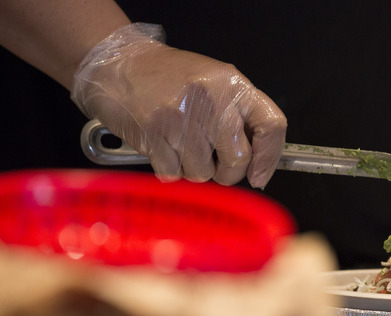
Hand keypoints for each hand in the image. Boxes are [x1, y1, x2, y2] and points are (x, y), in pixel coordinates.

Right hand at [71, 23, 285, 186]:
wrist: (118, 64)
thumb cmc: (170, 77)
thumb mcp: (215, 82)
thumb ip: (240, 115)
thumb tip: (259, 163)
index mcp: (233, 85)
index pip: (272, 125)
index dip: (270, 158)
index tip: (259, 175)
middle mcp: (212, 100)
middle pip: (238, 160)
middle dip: (227, 174)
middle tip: (216, 167)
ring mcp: (181, 117)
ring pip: (203, 173)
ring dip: (193, 169)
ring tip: (181, 146)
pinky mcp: (153, 133)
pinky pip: (173, 174)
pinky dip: (170, 170)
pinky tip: (163, 148)